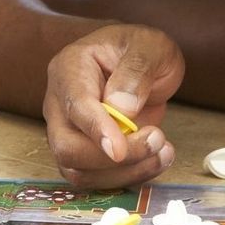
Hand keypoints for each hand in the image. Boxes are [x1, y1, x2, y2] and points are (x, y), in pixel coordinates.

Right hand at [42, 24, 184, 187]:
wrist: (142, 63)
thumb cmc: (141, 48)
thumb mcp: (149, 46)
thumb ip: (136, 70)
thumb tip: (122, 108)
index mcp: (69, 68)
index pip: (74, 105)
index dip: (96, 130)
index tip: (119, 149)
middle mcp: (60, 103)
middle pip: (67, 147)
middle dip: (113, 158)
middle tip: (157, 140)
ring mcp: (68, 131)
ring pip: (80, 170)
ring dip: (125, 172)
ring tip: (164, 151)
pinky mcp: (84, 152)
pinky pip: (97, 178)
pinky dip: (128, 176)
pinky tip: (156, 159)